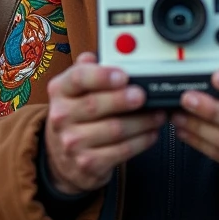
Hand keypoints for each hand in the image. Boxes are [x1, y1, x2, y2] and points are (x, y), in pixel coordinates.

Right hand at [45, 52, 164, 194]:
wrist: (62, 158)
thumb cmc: (76, 116)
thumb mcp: (74, 90)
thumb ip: (86, 70)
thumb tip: (94, 55)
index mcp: (60, 90)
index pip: (78, 78)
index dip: (103, 75)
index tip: (123, 75)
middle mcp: (62, 116)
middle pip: (96, 105)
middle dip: (124, 99)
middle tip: (144, 95)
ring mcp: (73, 143)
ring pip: (114, 129)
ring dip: (142, 121)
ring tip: (157, 114)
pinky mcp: (87, 164)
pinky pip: (121, 151)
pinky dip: (141, 141)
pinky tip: (151, 133)